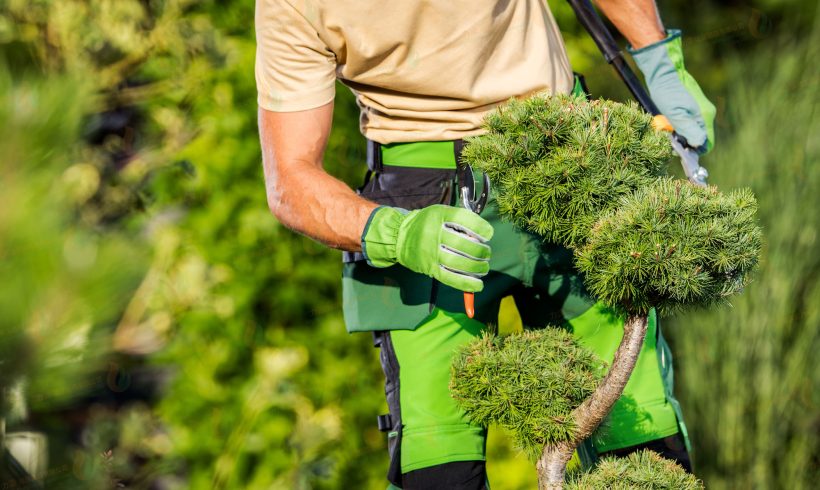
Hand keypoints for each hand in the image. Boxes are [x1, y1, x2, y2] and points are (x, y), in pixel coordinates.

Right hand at [361, 205, 493, 291]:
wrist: (399, 237)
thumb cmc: (426, 224)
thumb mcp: (440, 213)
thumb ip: (459, 222)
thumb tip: (480, 239)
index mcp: (438, 215)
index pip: (464, 219)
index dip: (480, 227)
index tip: (488, 234)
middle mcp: (433, 233)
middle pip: (464, 244)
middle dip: (481, 251)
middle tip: (486, 253)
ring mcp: (430, 253)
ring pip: (459, 263)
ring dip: (477, 267)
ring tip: (484, 267)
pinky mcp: (429, 268)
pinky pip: (450, 278)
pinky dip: (467, 284)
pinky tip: (478, 285)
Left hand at [629, 29, 716, 152]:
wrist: (664, 74)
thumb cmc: (667, 93)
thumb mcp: (674, 114)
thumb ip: (688, 129)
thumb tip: (699, 144)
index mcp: (704, 116)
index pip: (707, 143)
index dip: (695, 151)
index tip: (681, 152)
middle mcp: (707, 113)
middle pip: (700, 138)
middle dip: (687, 143)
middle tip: (671, 141)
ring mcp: (702, 109)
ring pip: (695, 130)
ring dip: (682, 135)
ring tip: (668, 130)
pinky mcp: (694, 106)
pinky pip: (691, 123)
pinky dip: (681, 127)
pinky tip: (670, 123)